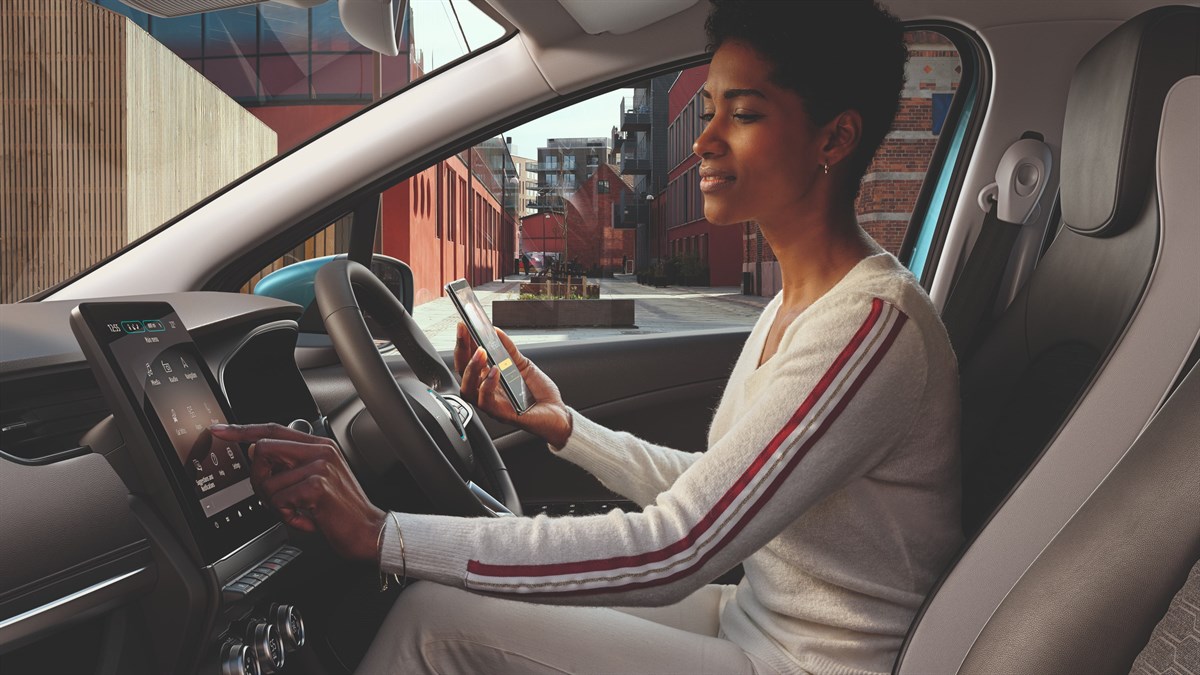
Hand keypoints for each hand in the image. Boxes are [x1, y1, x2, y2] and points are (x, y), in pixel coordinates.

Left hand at [209, 423, 385, 562]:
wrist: (368, 531)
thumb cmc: (341, 510)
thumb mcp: (317, 480)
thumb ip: (291, 464)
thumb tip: (256, 455)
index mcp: (319, 445)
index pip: (273, 429)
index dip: (242, 429)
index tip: (219, 429)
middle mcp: (321, 450)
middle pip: (262, 450)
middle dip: (257, 479)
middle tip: (272, 498)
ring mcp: (320, 466)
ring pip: (268, 482)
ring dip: (275, 505)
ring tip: (298, 511)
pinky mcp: (317, 486)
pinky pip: (278, 501)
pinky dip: (286, 516)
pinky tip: (305, 518)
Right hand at [453, 322, 572, 447]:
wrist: (557, 413)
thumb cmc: (539, 393)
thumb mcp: (523, 364)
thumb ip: (508, 350)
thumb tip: (495, 331)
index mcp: (488, 378)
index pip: (468, 361)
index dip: (462, 344)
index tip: (462, 326)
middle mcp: (486, 391)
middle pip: (462, 373)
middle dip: (461, 351)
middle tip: (465, 333)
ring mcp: (493, 403)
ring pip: (469, 389)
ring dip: (472, 369)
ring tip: (480, 352)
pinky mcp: (502, 414)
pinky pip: (487, 402)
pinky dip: (488, 386)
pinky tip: (495, 371)